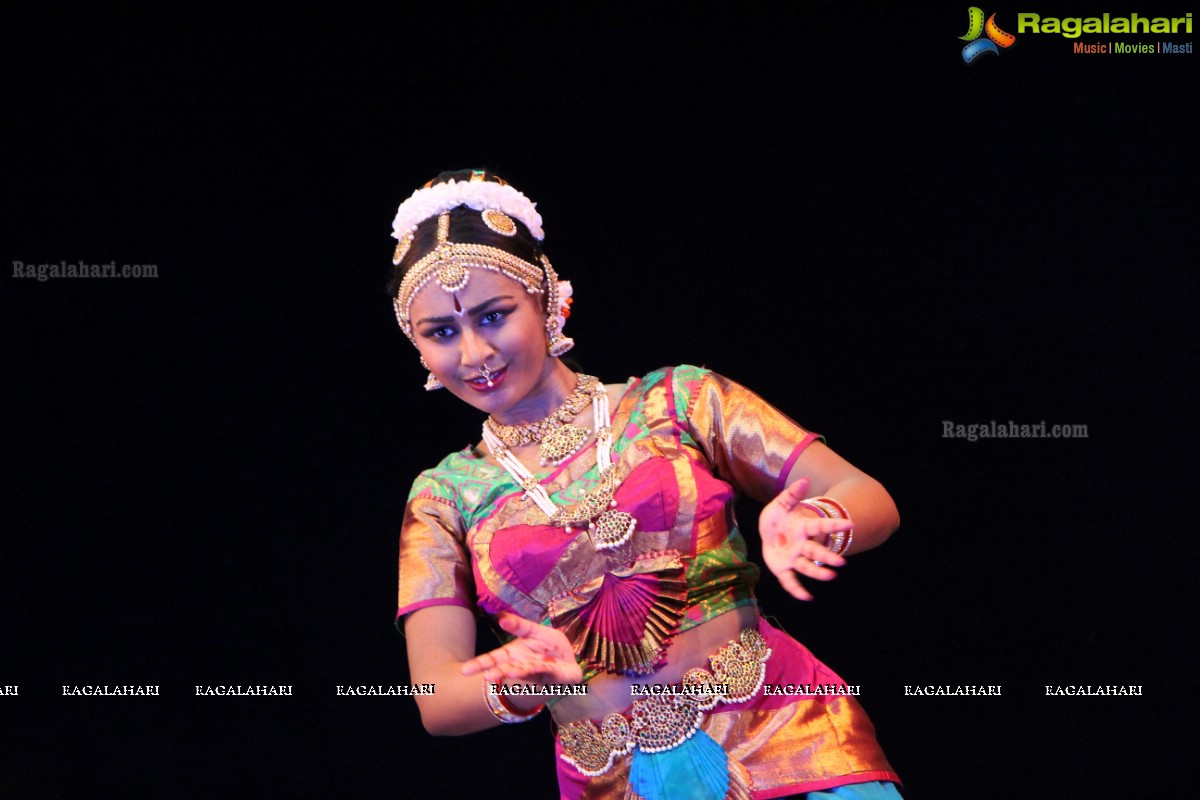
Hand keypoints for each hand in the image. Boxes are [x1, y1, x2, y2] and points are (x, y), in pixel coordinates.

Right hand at [460, 613, 582, 688]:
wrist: (569, 660)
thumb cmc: (548, 646)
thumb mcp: (534, 631)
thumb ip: (519, 625)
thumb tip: (500, 618)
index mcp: (514, 654)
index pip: (494, 659)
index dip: (480, 664)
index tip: (464, 670)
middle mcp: (521, 665)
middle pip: (506, 668)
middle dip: (497, 673)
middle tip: (486, 677)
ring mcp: (536, 671)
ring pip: (524, 671)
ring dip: (516, 672)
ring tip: (508, 673)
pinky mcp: (552, 674)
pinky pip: (545, 669)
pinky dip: (539, 670)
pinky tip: (533, 670)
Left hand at [759, 478, 850, 600]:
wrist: (768, 533)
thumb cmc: (779, 518)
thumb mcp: (781, 504)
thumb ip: (792, 494)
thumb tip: (804, 480)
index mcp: (802, 527)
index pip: (821, 526)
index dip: (835, 525)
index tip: (851, 524)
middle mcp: (801, 545)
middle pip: (815, 552)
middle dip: (827, 557)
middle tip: (841, 563)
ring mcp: (792, 558)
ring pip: (806, 567)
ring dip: (818, 572)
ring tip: (831, 577)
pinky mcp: (782, 569)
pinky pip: (790, 581)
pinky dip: (797, 590)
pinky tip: (807, 598)